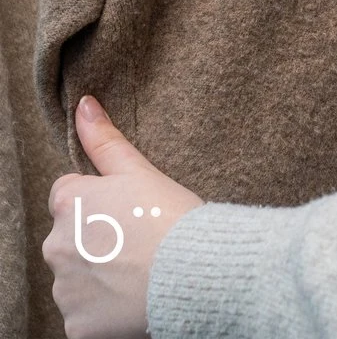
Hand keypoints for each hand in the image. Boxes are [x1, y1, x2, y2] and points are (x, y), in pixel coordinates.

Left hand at [43, 96, 203, 338]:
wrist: (195, 272)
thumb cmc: (173, 216)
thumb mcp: (140, 171)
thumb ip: (104, 139)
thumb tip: (84, 104)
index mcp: (69, 204)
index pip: (69, 195)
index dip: (102, 200)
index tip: (131, 208)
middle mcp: (56, 246)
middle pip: (72, 237)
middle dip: (97, 237)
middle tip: (141, 238)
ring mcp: (65, 290)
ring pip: (78, 276)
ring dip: (101, 274)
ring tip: (143, 268)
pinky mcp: (76, 325)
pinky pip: (87, 313)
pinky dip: (105, 308)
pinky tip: (135, 297)